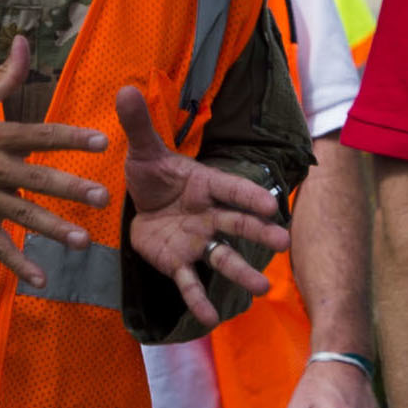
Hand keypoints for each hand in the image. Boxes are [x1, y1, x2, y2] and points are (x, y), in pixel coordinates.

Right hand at [0, 40, 108, 271]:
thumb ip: (6, 74)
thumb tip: (24, 40)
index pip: (41, 135)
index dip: (71, 137)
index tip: (101, 141)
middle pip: (38, 179)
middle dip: (72, 189)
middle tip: (103, 197)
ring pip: (22, 217)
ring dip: (53, 230)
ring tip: (82, 242)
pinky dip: (17, 265)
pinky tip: (41, 280)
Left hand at [114, 81, 288, 324]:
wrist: (140, 204)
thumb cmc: (152, 175)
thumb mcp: (142, 150)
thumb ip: (139, 124)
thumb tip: (125, 87)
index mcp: (204, 185)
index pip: (230, 189)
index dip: (249, 195)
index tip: (270, 204)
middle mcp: (208, 215)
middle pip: (236, 224)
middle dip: (257, 233)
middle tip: (282, 242)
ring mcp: (196, 241)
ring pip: (222, 257)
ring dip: (241, 272)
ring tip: (261, 290)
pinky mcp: (178, 262)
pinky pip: (190, 283)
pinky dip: (199, 299)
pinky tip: (210, 319)